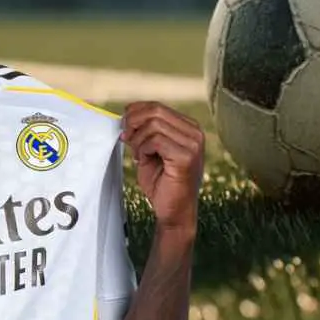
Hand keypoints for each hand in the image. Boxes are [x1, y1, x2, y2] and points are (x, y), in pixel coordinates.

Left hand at [120, 102, 203, 232]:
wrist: (174, 212)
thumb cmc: (162, 183)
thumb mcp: (150, 151)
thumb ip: (143, 133)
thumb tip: (127, 116)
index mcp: (189, 128)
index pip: (158, 107)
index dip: (136, 111)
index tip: (123, 124)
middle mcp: (195, 133)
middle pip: (156, 111)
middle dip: (133, 122)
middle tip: (125, 137)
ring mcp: (193, 144)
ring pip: (154, 125)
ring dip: (138, 139)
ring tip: (138, 154)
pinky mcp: (186, 157)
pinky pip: (155, 140)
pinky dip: (143, 149)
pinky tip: (142, 160)